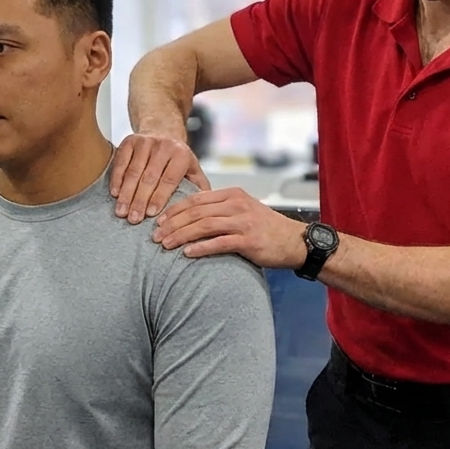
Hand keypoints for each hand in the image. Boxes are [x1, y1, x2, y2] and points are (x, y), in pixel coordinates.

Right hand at [110, 132, 210, 222]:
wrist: (162, 130)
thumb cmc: (178, 159)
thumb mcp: (193, 170)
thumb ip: (199, 188)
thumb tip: (204, 212)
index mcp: (182, 155)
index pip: (169, 179)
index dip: (159, 197)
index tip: (151, 214)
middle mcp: (164, 146)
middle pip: (149, 177)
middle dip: (140, 200)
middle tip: (133, 219)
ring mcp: (146, 142)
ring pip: (134, 171)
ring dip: (126, 193)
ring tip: (121, 211)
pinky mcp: (130, 140)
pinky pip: (121, 161)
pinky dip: (117, 178)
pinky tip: (115, 194)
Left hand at [152, 187, 306, 268]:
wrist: (295, 241)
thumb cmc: (265, 228)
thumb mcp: (243, 210)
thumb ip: (220, 210)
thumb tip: (190, 216)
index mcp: (232, 195)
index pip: (196, 199)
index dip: (174, 209)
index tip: (159, 220)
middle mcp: (236, 205)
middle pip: (196, 212)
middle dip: (172, 223)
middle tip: (155, 235)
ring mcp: (243, 222)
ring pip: (204, 226)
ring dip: (181, 235)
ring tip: (165, 245)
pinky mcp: (248, 240)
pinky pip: (219, 243)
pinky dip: (201, 248)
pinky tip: (187, 253)